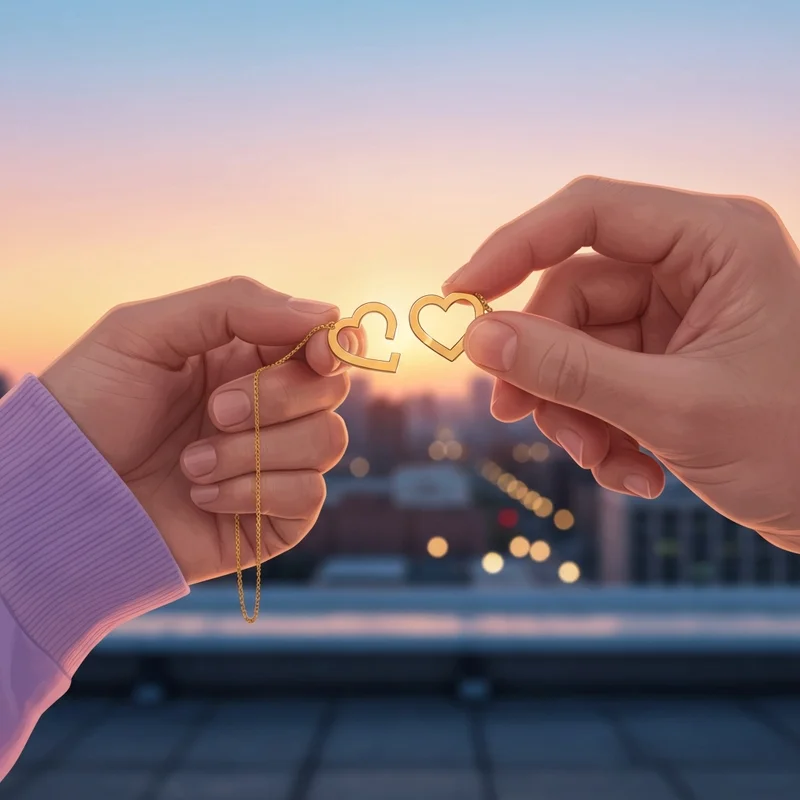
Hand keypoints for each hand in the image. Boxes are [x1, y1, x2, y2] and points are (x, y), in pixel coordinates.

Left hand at [40, 276, 362, 582]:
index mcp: (246, 359)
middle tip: (216, 410)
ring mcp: (273, 463)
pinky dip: (255, 492)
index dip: (337, 343)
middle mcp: (269, 409)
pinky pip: (309, 497)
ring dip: (256, 451)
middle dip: (278, 397)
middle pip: (331, 391)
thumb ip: (235, 305)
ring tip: (191, 463)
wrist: (58, 494)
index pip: (324, 342)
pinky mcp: (272, 518)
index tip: (320, 353)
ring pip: (326, 442)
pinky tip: (202, 496)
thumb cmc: (91, 405)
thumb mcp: (145, 330)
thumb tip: (327, 313)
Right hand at [444, 176, 799, 552]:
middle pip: (570, 294)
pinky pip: (597, 378)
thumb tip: (476, 338)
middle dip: (546, 366)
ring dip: (573, 410)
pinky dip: (598, 427)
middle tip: (517, 416)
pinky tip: (634, 471)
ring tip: (602, 461)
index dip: (512, 248)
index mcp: (715, 241)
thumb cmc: (797, 450)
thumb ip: (568, 370)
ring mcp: (677, 313)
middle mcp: (692, 265)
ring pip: (575, 345)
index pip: (588, 213)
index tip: (458, 296)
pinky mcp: (666, 356)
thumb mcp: (672, 408)